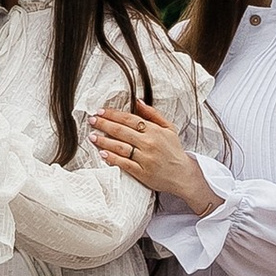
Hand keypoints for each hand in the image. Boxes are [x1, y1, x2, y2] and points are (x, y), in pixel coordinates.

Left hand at [86, 101, 217, 207]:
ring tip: (92, 136)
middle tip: (92, 120)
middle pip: (122, 131)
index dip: (113, 114)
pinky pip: (124, 164)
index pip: (130, 119)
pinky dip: (112, 158)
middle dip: (104, 124)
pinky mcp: (142, 173)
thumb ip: (153, 114)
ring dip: (104, 141)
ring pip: (121, 147)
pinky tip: (102, 153)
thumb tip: (137, 101)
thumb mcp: (169, 128)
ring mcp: (145, 159)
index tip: (100, 111)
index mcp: (155, 131)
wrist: (183, 174)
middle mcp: (149, 143)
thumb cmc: (174, 150)